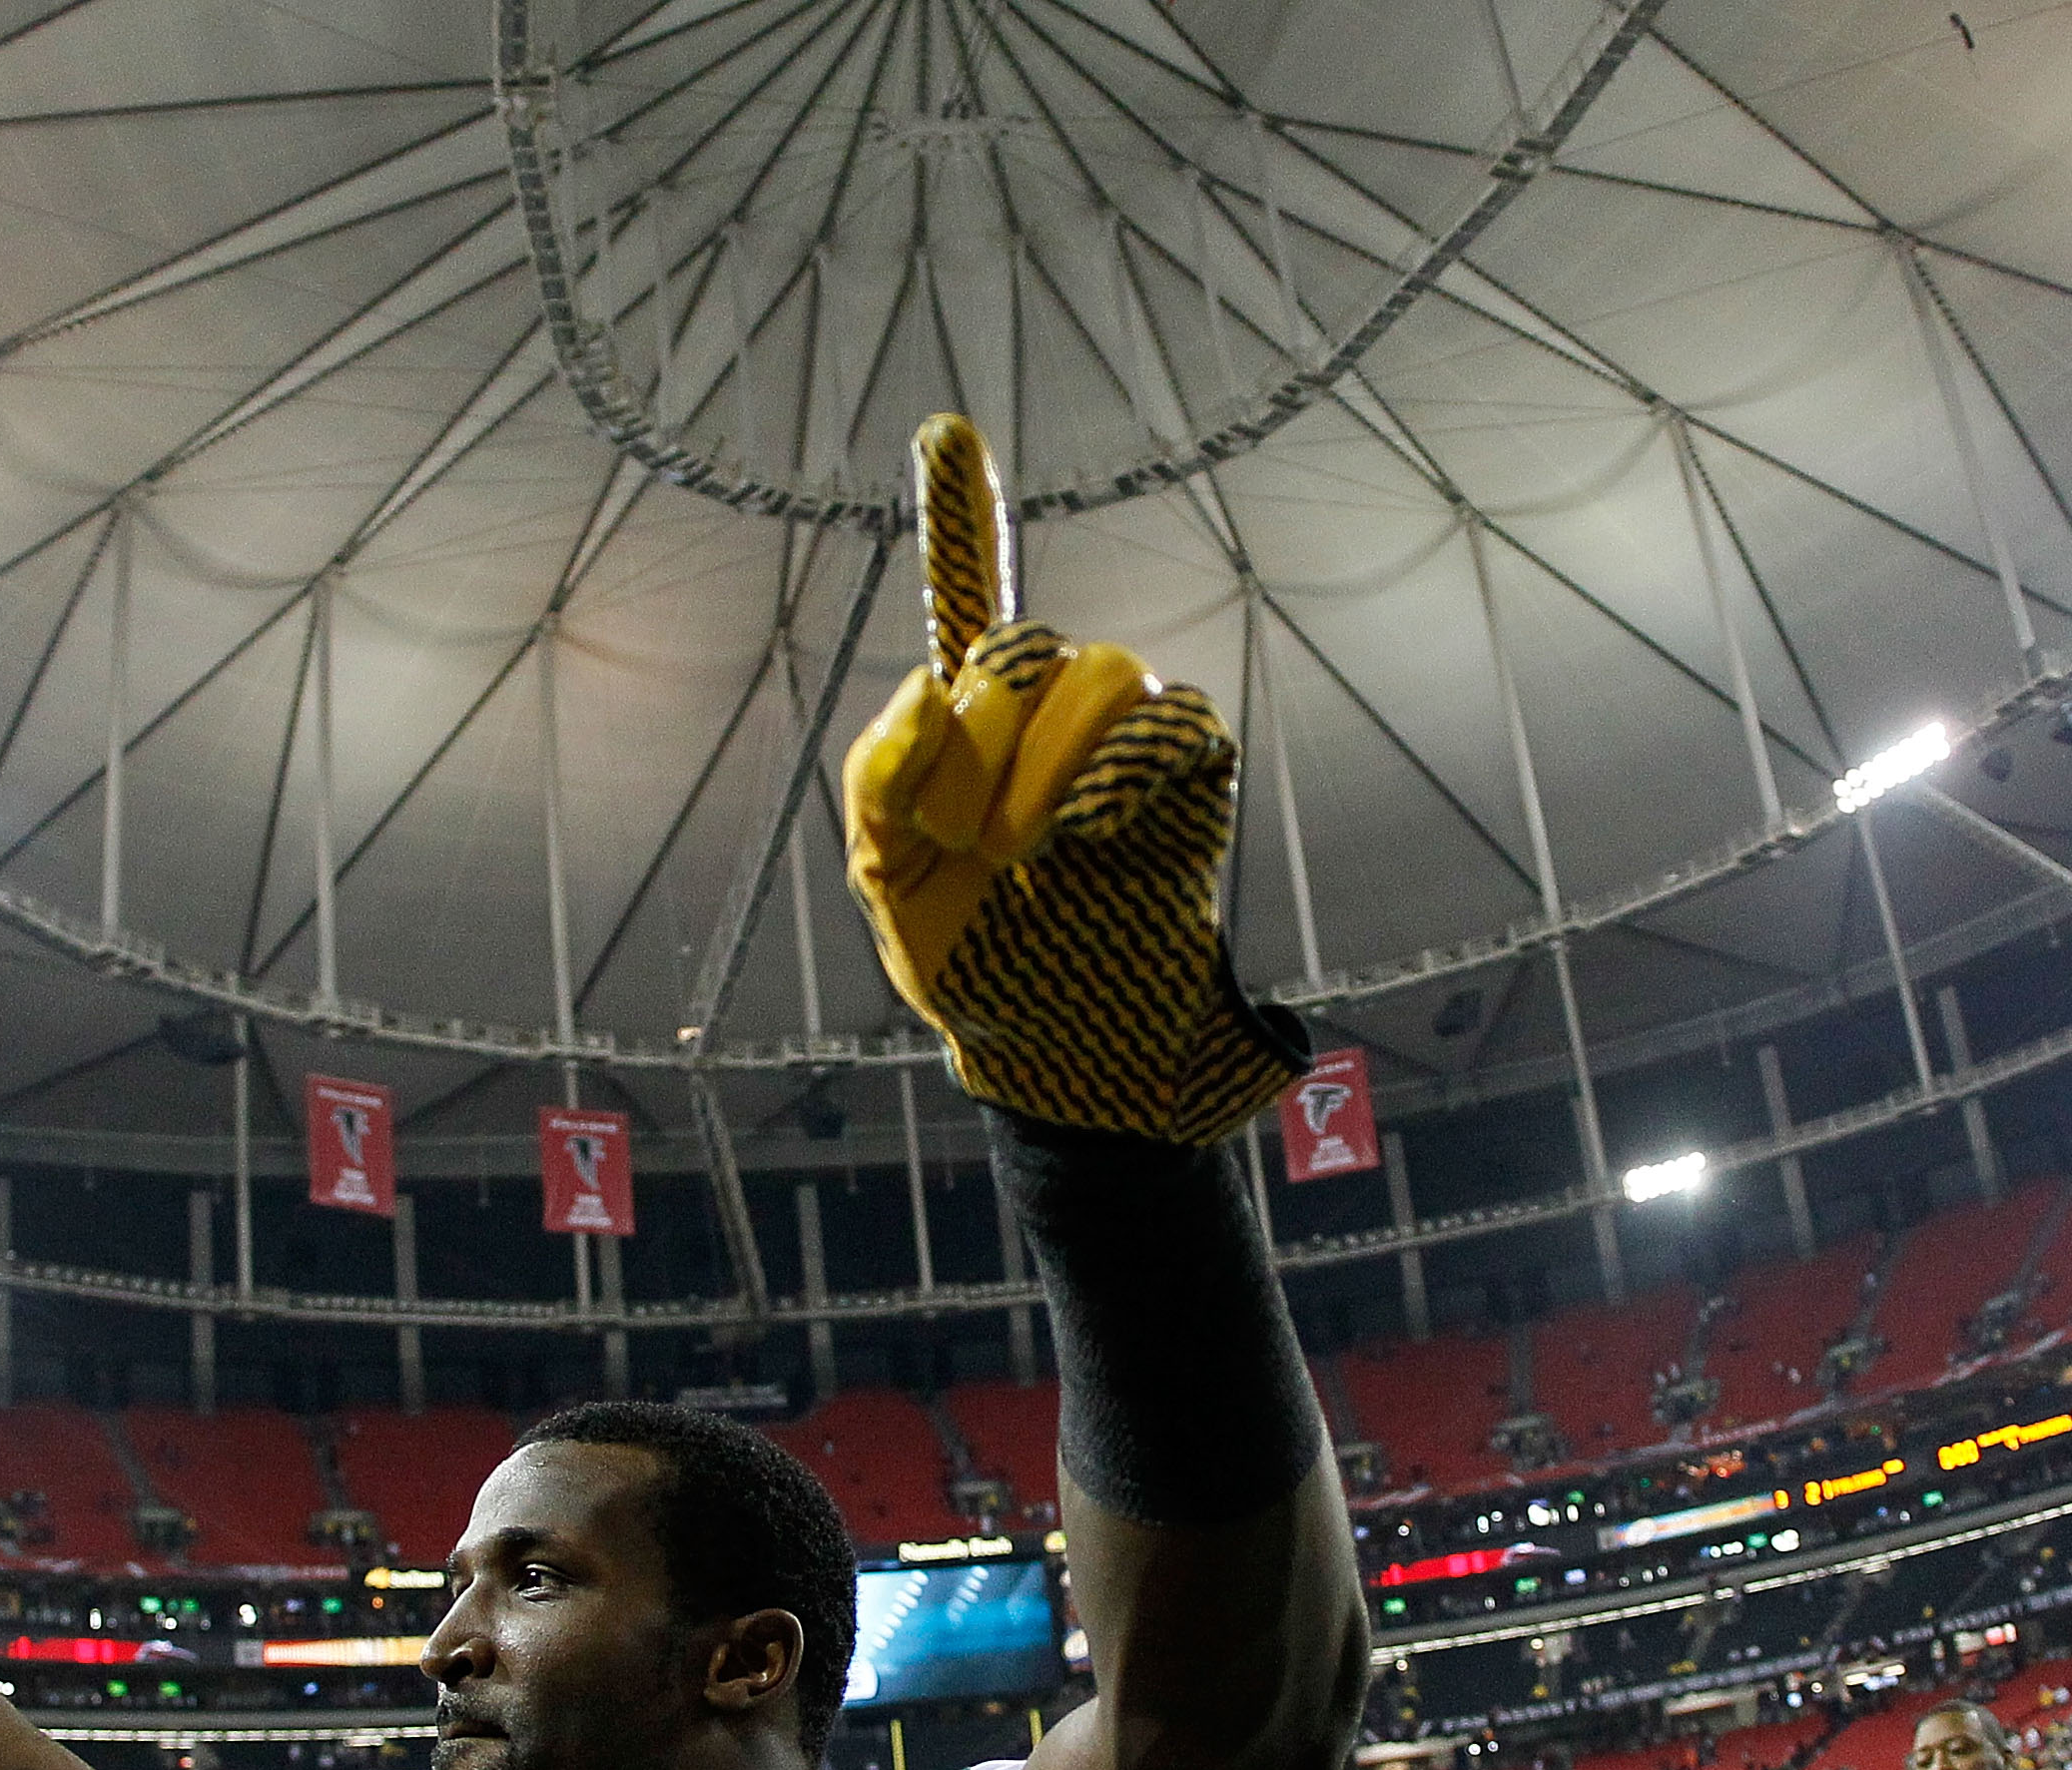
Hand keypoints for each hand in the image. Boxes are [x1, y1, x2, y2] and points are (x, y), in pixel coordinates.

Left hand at [840, 413, 1305, 1144]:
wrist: (1054, 1042)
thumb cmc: (966, 953)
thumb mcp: (886, 878)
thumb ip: (880, 779)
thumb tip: (926, 686)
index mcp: (967, 716)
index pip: (965, 597)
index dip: (960, 511)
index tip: (944, 426)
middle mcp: (1048, 704)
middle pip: (1026, 646)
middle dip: (986, 738)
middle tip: (971, 838)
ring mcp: (1124, 734)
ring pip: (1103, 676)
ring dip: (1050, 767)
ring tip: (1026, 853)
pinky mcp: (1191, 776)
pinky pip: (1177, 725)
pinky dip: (1129, 772)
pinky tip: (1093, 833)